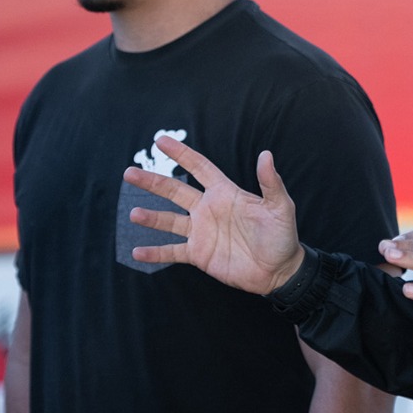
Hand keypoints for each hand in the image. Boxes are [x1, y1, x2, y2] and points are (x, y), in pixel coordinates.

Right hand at [122, 135, 304, 293]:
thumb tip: (266, 154)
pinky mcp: (199, 254)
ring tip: (134, 214)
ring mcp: (201, 232)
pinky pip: (172, 252)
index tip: (161, 141)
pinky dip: (155, 253)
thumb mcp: (280, 207)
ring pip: (169, 220)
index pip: (199, 167)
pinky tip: (137, 252)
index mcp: (224, 193)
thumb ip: (271, 182)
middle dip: (152, 181)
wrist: (280, 270)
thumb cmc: (282, 236)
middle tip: (129, 173)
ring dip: (151, 217)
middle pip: (174, 191)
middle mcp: (208, 209)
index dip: (181, 154)